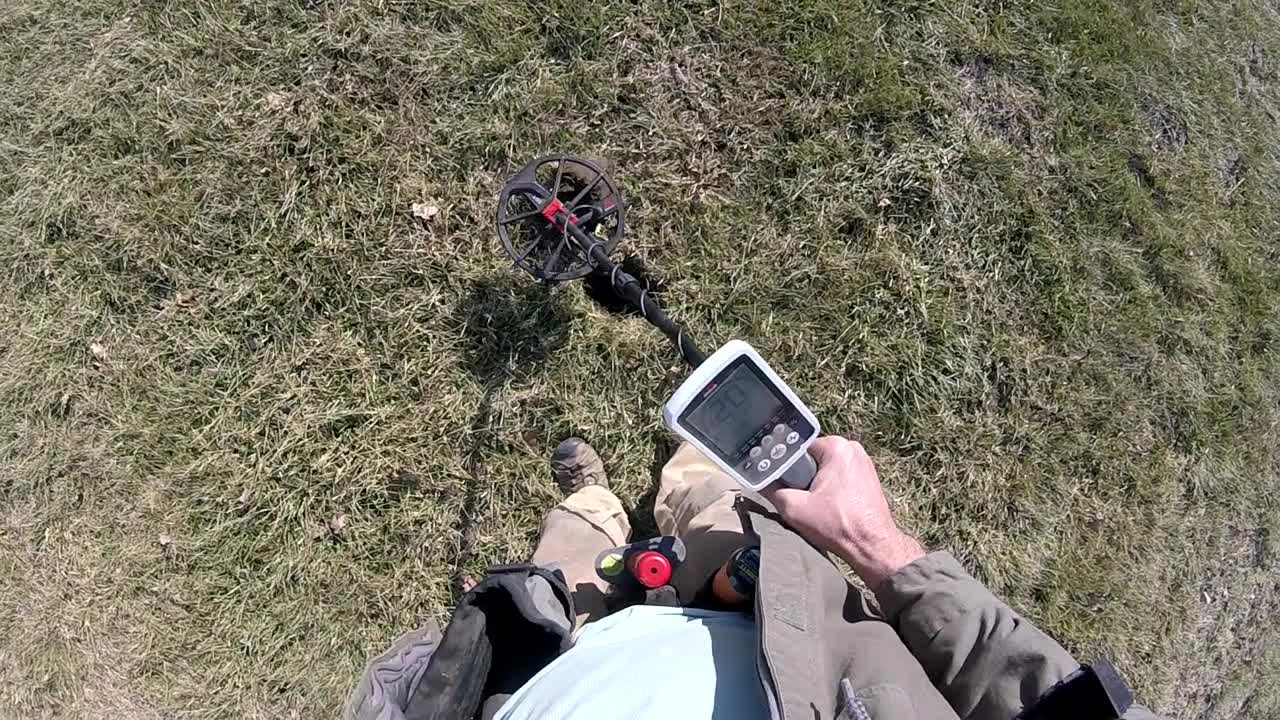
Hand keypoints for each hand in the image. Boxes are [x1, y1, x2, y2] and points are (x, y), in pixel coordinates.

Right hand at [764, 436, 924, 589]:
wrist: (873, 547)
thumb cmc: (837, 526)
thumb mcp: (794, 508)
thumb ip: (772, 490)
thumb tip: (759, 481)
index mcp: (836, 446)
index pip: (798, 448)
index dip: (786, 466)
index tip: (782, 483)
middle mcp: (852, 448)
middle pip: (812, 458)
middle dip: (802, 476)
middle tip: (797, 497)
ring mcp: (863, 462)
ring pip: (825, 469)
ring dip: (816, 484)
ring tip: (813, 504)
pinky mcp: (868, 478)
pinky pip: (839, 477)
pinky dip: (830, 489)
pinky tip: (827, 507)